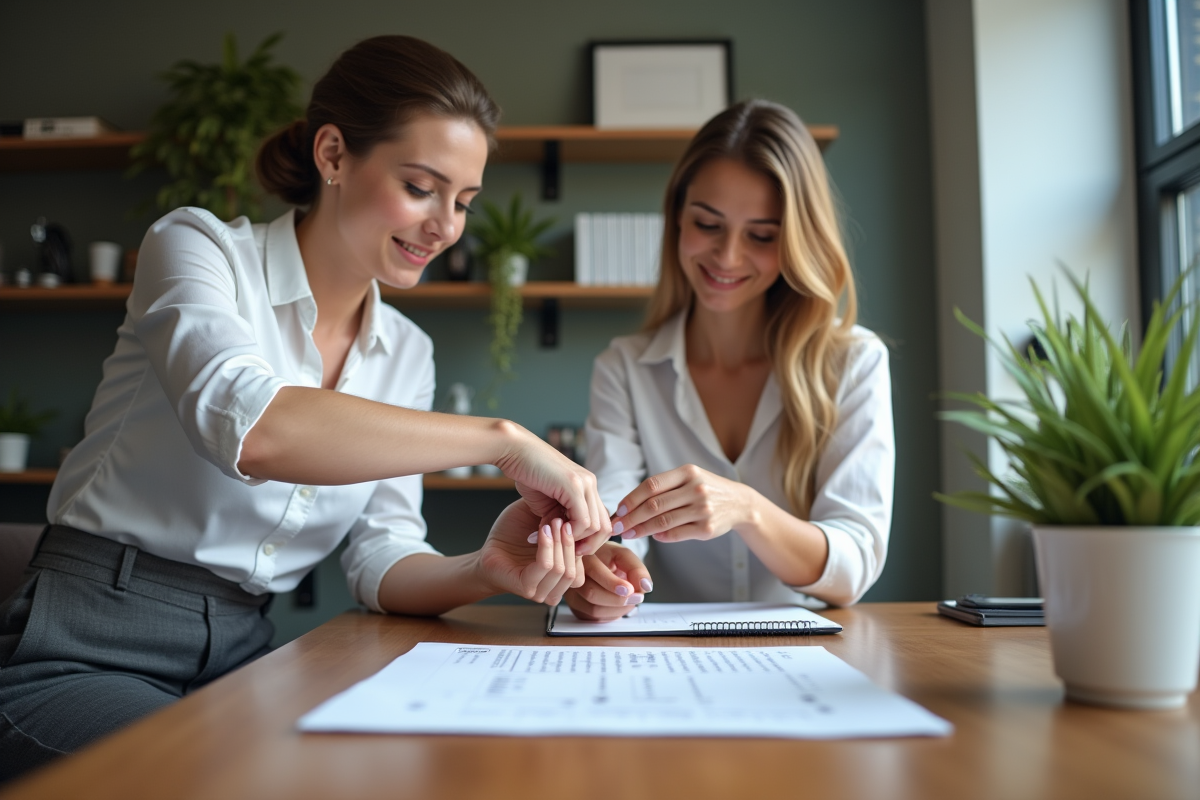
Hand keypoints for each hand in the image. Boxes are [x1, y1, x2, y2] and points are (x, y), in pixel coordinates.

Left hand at [476, 500, 584, 604]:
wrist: (489, 549)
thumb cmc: (516, 535)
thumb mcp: (544, 522)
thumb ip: (563, 521)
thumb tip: (583, 513)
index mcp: (564, 573)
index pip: (584, 564)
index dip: (583, 540)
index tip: (574, 517)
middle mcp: (555, 587)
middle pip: (575, 568)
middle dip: (570, 541)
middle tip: (563, 519)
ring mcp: (542, 591)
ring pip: (563, 570)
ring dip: (559, 544)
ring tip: (552, 522)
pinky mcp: (527, 587)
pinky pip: (546, 567)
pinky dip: (546, 546)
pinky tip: (543, 531)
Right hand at [492, 425, 610, 554]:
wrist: (513, 450)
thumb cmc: (525, 474)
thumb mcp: (547, 502)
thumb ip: (560, 518)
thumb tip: (565, 540)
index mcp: (587, 487)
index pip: (601, 522)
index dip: (587, 541)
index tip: (566, 548)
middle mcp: (590, 484)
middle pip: (605, 526)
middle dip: (587, 546)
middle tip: (564, 552)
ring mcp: (585, 483)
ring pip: (596, 526)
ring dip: (573, 540)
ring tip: (551, 539)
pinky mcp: (574, 485)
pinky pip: (582, 521)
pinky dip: (568, 533)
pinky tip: (547, 530)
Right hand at [564, 542, 653, 621]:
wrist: (593, 563)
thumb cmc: (607, 557)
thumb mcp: (623, 556)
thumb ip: (636, 568)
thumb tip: (645, 587)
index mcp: (584, 555)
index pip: (595, 572)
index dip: (613, 584)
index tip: (630, 590)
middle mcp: (573, 574)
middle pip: (592, 594)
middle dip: (619, 599)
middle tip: (637, 597)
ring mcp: (570, 592)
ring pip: (593, 609)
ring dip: (617, 610)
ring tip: (630, 601)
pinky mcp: (574, 606)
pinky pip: (592, 618)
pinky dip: (610, 615)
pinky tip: (617, 606)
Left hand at [611, 464, 755, 543]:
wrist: (739, 503)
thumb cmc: (705, 489)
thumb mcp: (689, 477)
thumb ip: (663, 487)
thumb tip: (629, 506)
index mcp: (688, 472)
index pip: (652, 485)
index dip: (632, 499)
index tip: (618, 510)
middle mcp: (696, 489)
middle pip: (654, 505)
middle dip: (631, 518)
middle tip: (616, 527)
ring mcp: (703, 509)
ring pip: (663, 522)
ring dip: (641, 530)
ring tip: (628, 534)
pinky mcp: (707, 528)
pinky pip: (676, 534)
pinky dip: (661, 536)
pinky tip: (653, 536)